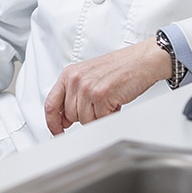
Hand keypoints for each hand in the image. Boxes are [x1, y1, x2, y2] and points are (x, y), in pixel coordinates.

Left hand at [43, 38, 170, 134]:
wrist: (141, 61)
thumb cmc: (119, 68)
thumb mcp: (88, 76)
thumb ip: (73, 94)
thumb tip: (65, 118)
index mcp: (68, 75)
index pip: (50, 104)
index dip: (52, 122)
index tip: (57, 131)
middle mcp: (75, 80)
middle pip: (70, 115)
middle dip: (85, 116)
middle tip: (99, 106)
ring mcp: (87, 87)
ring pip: (84, 120)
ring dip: (98, 116)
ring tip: (108, 102)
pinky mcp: (100, 95)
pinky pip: (99, 119)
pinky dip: (108, 115)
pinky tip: (115, 103)